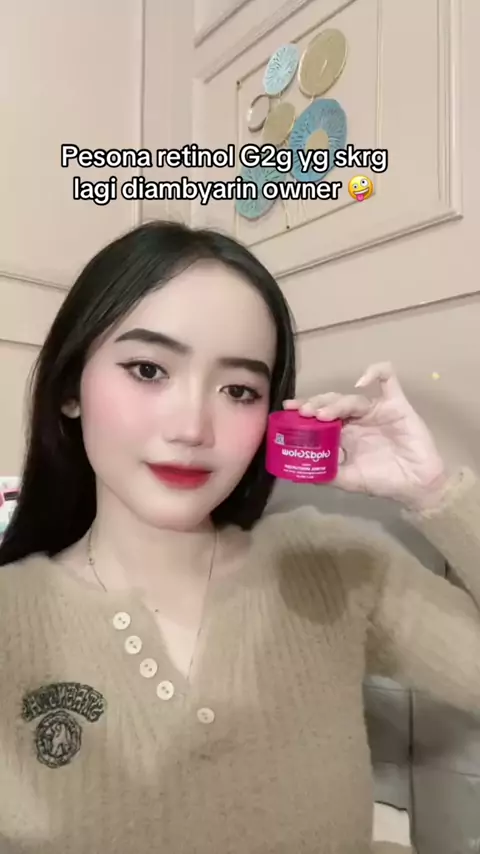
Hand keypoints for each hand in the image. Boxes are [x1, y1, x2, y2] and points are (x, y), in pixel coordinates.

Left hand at [283, 362, 447, 508]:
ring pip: (351, 397)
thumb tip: (298, 473)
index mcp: (344, 433)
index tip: (288, 410)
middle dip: (315, 404)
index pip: (320, 414)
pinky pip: (388, 379)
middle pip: (331, 402)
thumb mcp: (349, 480)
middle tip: (303, 412)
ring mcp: (376, 410)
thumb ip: (327, 474)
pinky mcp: (396, 405)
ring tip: (323, 414)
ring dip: (335, 403)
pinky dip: (376, 372)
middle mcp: (357, 418)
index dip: (305, 409)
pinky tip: (361, 382)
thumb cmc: (383, 481)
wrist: (417, 485)